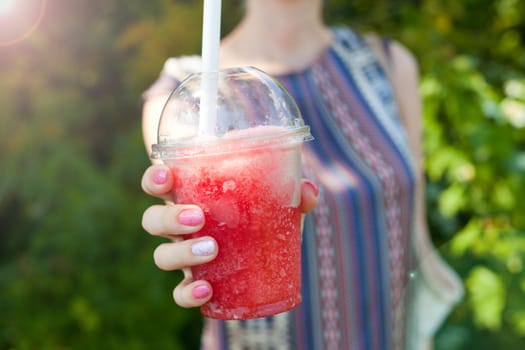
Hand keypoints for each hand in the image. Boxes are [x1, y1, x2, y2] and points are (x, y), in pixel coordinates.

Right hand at [141, 163, 318, 307]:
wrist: (258, 242)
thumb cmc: (257, 210)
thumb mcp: (272, 196)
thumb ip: (291, 190)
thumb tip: (307, 192)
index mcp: (191, 195)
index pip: (159, 183)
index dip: (154, 179)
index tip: (167, 176)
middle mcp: (180, 225)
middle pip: (153, 220)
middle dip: (169, 218)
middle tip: (198, 218)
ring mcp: (185, 255)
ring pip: (161, 256)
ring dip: (181, 253)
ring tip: (211, 249)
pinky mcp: (195, 281)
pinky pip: (180, 292)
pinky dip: (187, 294)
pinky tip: (206, 290)